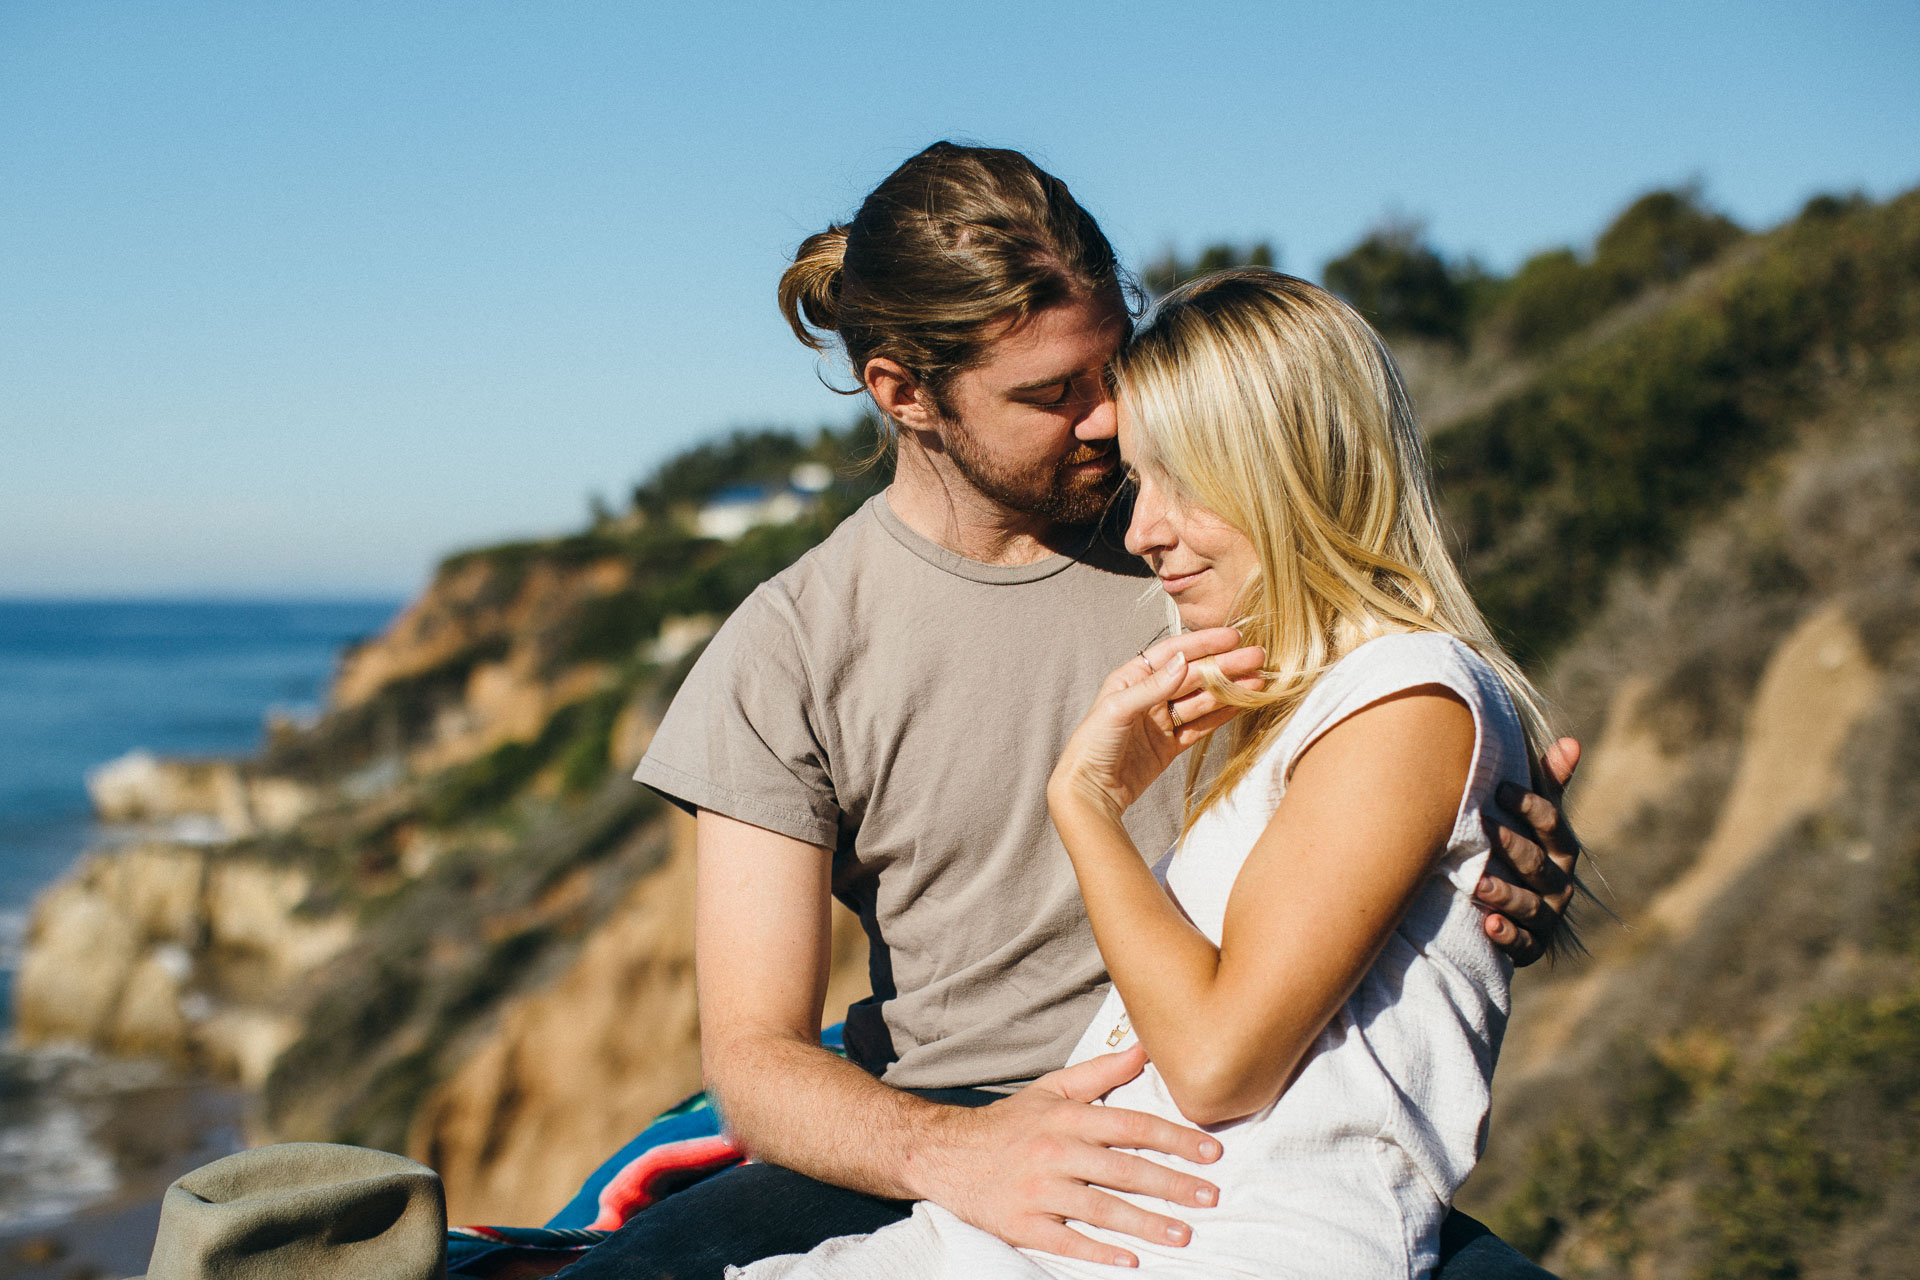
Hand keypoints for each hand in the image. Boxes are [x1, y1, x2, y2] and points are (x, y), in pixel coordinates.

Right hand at [920, 1046, 1222, 1267]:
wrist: (945, 1153)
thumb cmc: (1009, 1123)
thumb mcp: (1052, 1089)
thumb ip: (1101, 1072)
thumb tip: (1145, 1049)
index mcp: (1066, 1118)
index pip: (1131, 1125)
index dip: (1174, 1138)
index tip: (1210, 1151)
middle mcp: (1055, 1151)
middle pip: (1123, 1169)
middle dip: (1171, 1184)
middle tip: (1210, 1196)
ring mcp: (1037, 1190)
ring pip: (1101, 1208)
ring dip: (1145, 1223)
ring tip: (1183, 1234)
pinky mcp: (1022, 1223)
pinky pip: (1065, 1240)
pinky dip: (1098, 1252)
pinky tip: (1129, 1260)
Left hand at [1049, 629, 1265, 823]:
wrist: (1089, 791)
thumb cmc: (1092, 745)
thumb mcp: (1118, 709)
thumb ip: (1153, 686)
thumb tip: (1184, 661)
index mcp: (1132, 678)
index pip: (1174, 653)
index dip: (1204, 643)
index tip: (1233, 637)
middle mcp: (1149, 696)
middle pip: (1194, 675)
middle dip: (1225, 666)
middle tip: (1258, 657)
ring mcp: (1161, 721)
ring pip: (1201, 700)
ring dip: (1229, 690)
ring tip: (1258, 681)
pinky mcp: (1169, 745)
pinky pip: (1200, 726)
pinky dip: (1221, 715)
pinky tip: (1241, 703)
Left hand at [1475, 737, 1582, 964]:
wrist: (1503, 908)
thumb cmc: (1517, 849)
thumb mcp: (1531, 818)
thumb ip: (1548, 784)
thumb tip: (1571, 742)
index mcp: (1560, 848)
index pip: (1553, 824)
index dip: (1530, 806)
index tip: (1498, 789)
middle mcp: (1559, 884)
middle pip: (1539, 864)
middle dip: (1512, 846)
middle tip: (1483, 828)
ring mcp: (1546, 917)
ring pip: (1532, 906)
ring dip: (1507, 895)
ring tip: (1478, 885)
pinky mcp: (1530, 946)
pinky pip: (1524, 945)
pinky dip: (1508, 936)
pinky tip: (1488, 926)